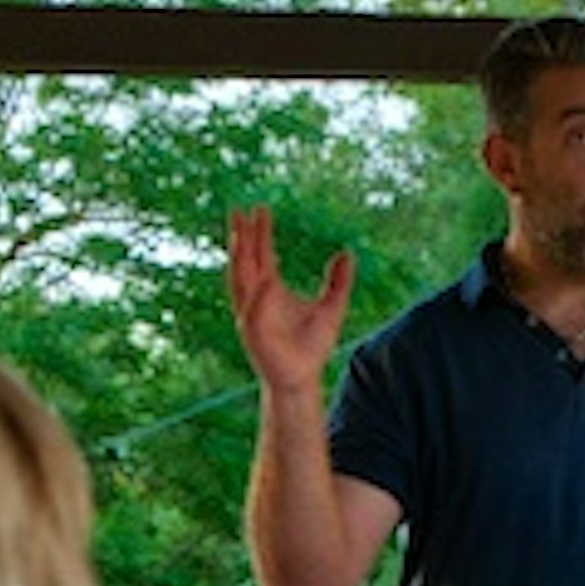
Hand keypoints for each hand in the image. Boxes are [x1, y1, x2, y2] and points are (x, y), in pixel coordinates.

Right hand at [227, 206, 353, 395]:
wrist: (303, 377)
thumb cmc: (312, 346)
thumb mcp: (332, 306)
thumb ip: (338, 280)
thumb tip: (346, 252)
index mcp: (270, 289)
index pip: (262, 253)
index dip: (260, 231)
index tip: (259, 208)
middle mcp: (256, 298)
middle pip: (245, 260)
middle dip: (241, 236)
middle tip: (238, 209)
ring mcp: (251, 313)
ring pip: (240, 279)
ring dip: (237, 257)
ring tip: (237, 233)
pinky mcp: (253, 332)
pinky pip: (252, 309)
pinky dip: (255, 295)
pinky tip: (262, 278)